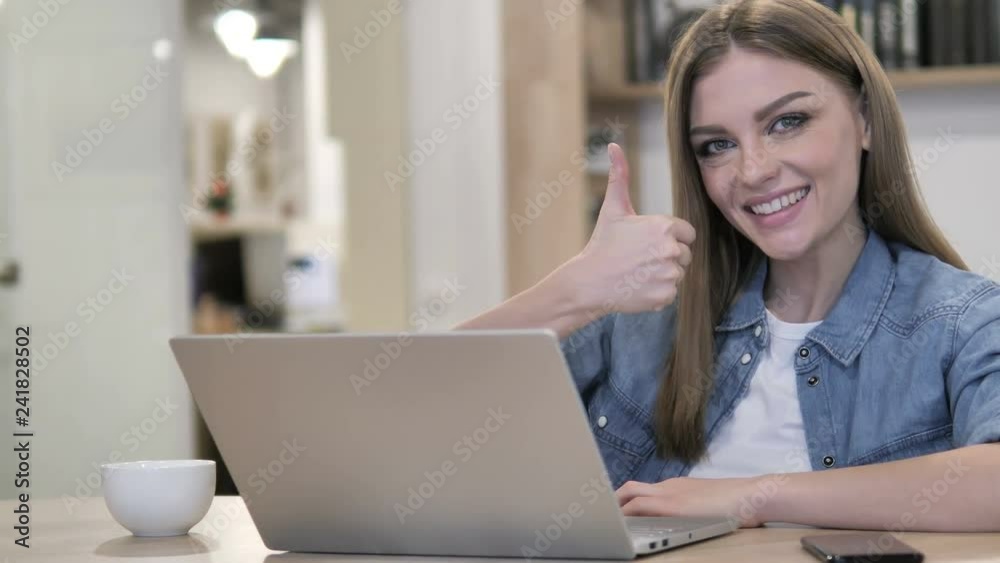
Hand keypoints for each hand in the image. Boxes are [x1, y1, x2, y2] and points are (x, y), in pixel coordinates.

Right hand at [570, 143, 695, 313]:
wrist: (588, 282)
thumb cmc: (602, 244)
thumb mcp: (613, 208)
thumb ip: (620, 176)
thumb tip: (613, 145)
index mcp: (665, 227)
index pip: (687, 233)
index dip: (670, 237)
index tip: (647, 243)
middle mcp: (671, 250)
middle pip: (685, 254)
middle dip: (667, 256)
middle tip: (640, 259)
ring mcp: (669, 275)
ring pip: (678, 274)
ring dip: (662, 274)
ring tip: (638, 273)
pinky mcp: (665, 296)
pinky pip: (671, 292)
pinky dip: (657, 292)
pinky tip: (638, 287)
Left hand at [617, 476, 774, 527]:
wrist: (753, 495)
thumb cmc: (735, 503)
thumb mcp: (705, 502)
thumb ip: (687, 507)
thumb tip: (678, 519)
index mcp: (676, 487)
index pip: (643, 489)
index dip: (625, 498)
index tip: (615, 507)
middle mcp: (669, 487)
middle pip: (631, 488)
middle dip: (614, 501)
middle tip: (603, 515)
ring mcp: (671, 494)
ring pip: (631, 494)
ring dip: (616, 506)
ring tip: (605, 519)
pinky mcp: (674, 506)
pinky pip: (641, 505)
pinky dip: (627, 513)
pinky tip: (620, 523)